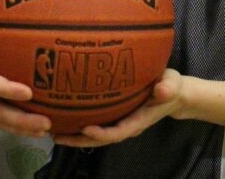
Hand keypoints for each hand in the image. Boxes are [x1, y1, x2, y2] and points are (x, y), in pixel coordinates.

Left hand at [51, 69, 184, 146]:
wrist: (172, 92)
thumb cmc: (170, 86)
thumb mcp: (171, 84)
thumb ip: (168, 87)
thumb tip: (163, 91)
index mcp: (138, 120)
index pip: (118, 131)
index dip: (102, 133)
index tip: (85, 128)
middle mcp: (126, 125)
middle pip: (101, 138)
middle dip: (79, 140)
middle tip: (57, 136)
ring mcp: (119, 122)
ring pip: (95, 134)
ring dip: (75, 136)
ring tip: (53, 133)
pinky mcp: (114, 116)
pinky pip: (95, 124)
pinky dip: (79, 125)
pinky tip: (63, 119)